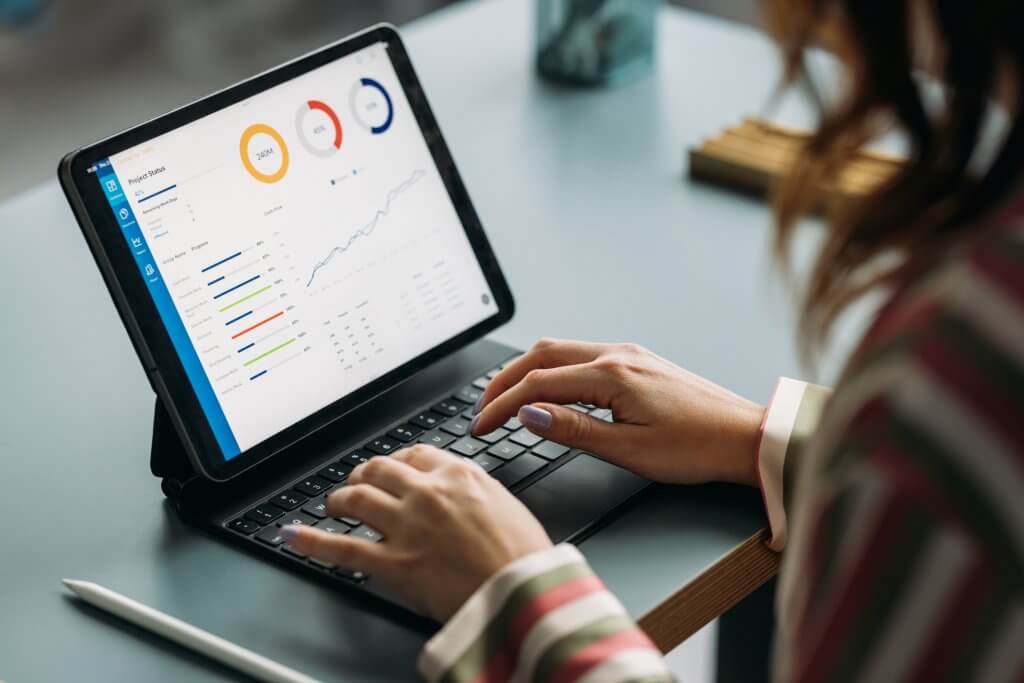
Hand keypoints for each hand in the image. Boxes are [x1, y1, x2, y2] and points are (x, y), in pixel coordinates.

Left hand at [281, 445, 551, 620]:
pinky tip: (293, 535)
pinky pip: (342, 548)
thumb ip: (475, 493)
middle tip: (356, 484)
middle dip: (362, 474)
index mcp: (459, 475)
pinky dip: (311, 540)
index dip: (396, 460)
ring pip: (357, 498)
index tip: (391, 468)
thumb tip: (460, 495)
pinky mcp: (393, 563)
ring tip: (334, 506)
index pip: (414, 453)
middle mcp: (428, 492)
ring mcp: (407, 526)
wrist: (525, 593)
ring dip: (339, 499)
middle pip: (380, 469)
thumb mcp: (507, 505)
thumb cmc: (525, 557)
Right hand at [471, 338, 764, 486]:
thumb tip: (528, 414)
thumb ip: (574, 429)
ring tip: (505, 399)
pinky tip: (545, 388)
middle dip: (504, 381)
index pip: (537, 385)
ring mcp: (628, 353)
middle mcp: (617, 354)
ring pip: (559, 350)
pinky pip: (580, 355)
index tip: (480, 427)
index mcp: (612, 375)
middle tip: (481, 410)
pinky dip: (551, 368)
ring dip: (526, 371)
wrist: (745, 437)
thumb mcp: (629, 450)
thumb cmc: (697, 448)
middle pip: (541, 356)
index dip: (501, 406)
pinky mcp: (637, 361)